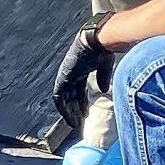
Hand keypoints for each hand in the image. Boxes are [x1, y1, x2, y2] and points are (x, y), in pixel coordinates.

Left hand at [49, 15, 115, 134]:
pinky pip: (59, 97)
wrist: (97, 40)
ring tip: (76, 124)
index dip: (82, 101)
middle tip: (80, 122)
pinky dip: (63, 109)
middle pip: (71, 95)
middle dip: (75, 109)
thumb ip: (103, 77)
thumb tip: (103, 90)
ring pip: (64, 99)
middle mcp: (71, 72)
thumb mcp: (105, 66)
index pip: (78, 88)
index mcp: (81, 68)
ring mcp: (66, 75)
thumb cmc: (103, 48)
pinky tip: (70, 118)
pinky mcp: (63, 77)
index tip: (86, 112)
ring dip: (69, 112)